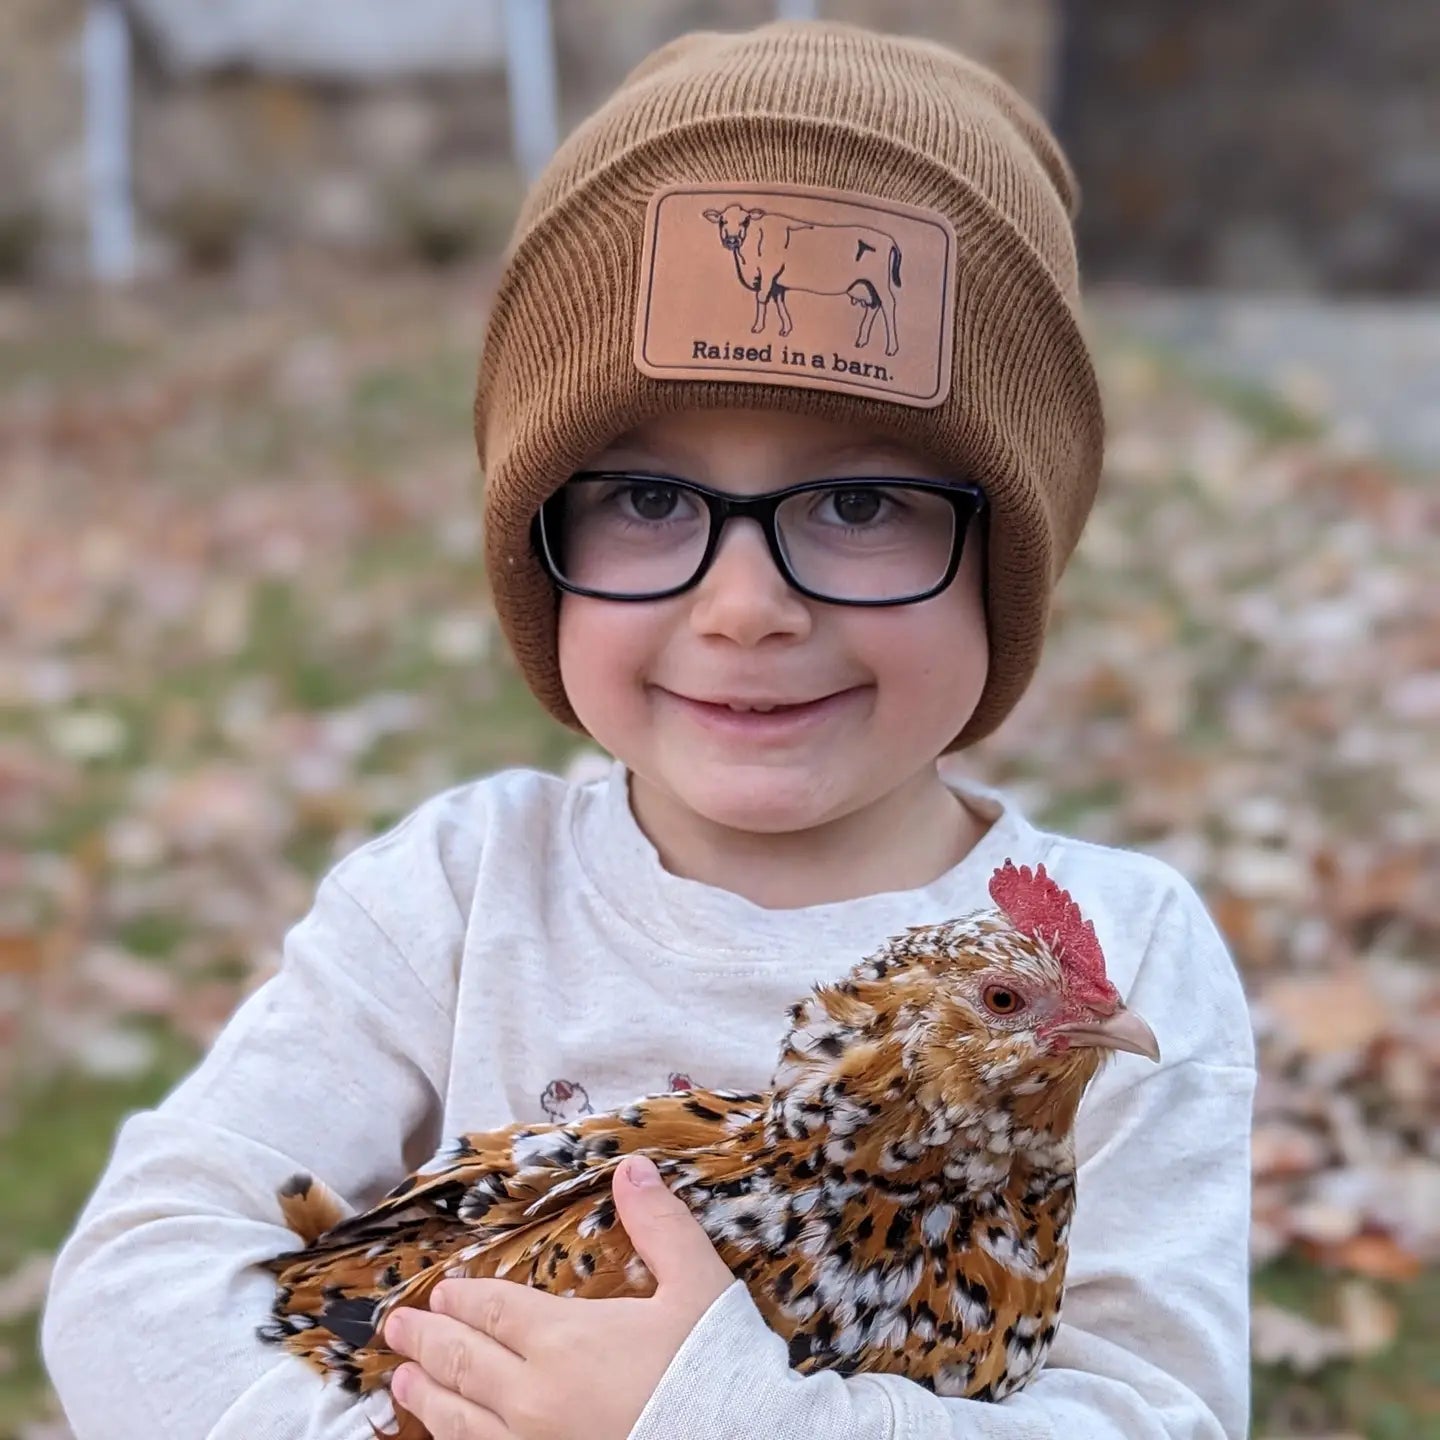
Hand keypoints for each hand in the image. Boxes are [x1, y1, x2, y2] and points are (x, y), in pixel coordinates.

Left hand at [383, 1154, 734, 1439]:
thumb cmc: (714, 1370)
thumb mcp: (696, 1285)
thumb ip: (659, 1225)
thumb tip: (631, 1168)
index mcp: (566, 1338)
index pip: (494, 1310)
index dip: (463, 1298)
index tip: (440, 1290)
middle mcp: (535, 1397)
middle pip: (464, 1362)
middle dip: (427, 1340)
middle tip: (396, 1328)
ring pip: (460, 1420)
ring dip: (427, 1396)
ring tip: (403, 1381)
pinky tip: (447, 1436)